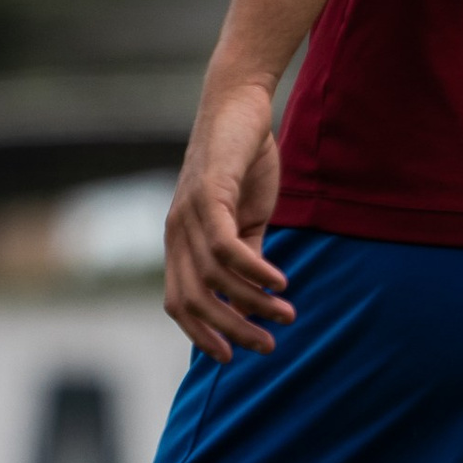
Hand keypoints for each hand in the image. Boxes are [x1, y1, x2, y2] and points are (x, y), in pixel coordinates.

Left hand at [164, 82, 294, 359]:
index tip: (233, 357)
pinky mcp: (208, 195)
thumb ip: (247, 258)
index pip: (179, 303)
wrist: (238, 105)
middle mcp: (175, 232)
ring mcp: (187, 214)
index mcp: (179, 242)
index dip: (202, 334)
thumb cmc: (243, 161)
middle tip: (269, 347)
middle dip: (231, 331)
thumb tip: (256, 302)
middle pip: (194, 301)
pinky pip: (226, 248)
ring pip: (214, 279)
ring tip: (287, 315)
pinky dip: (253, 271)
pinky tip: (280, 282)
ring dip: (253, 303)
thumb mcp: (246, 219)